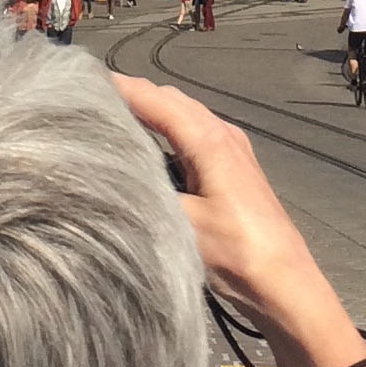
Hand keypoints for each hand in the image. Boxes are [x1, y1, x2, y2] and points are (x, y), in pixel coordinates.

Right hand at [112, 74, 365, 366]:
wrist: (287, 285)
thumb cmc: (237, 255)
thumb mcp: (180, 224)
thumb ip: (142, 191)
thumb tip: (100, 174)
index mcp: (210, 139)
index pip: (154, 98)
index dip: (117, 86)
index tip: (78, 81)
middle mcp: (223, 134)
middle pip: (168, 100)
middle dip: (130, 95)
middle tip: (85, 102)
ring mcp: (232, 150)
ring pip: (182, 116)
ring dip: (149, 112)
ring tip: (108, 121)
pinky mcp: (234, 168)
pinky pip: (192, 135)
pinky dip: (165, 132)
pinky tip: (145, 152)